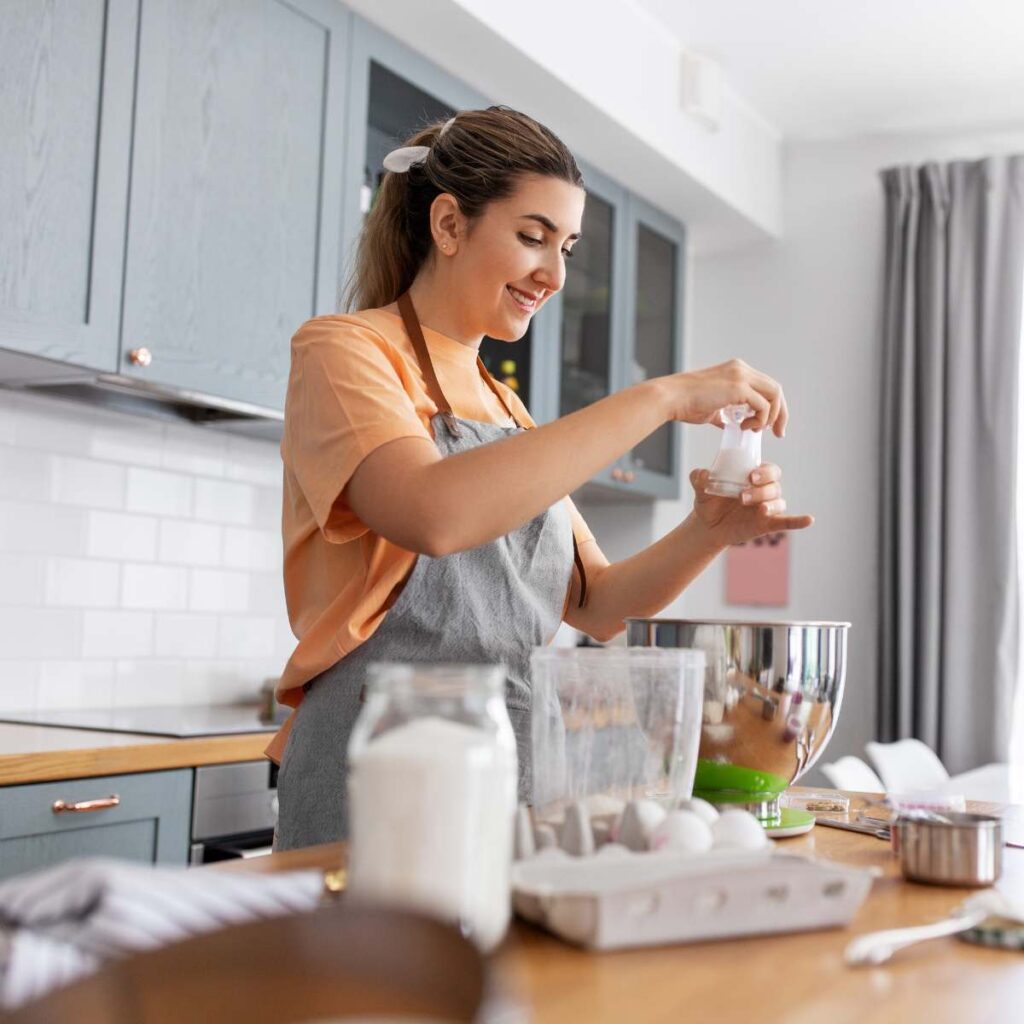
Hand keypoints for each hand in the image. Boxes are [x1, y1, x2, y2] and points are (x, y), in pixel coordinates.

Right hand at [658, 359, 787, 437]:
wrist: (671, 398)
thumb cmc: (684, 403)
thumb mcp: (712, 407)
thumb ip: (726, 413)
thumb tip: (733, 425)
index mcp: (736, 370)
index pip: (766, 386)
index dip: (773, 407)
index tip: (771, 426)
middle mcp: (741, 369)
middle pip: (776, 389)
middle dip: (780, 413)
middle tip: (778, 433)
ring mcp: (741, 376)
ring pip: (774, 394)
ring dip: (770, 416)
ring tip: (754, 429)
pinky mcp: (738, 387)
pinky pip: (763, 404)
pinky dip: (760, 419)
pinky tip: (745, 427)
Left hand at [690, 463, 812, 546]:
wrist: (707, 525)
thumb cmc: (709, 501)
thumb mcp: (701, 488)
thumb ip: (699, 477)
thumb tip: (701, 474)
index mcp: (753, 476)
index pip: (768, 469)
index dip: (764, 471)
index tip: (751, 475)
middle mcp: (764, 490)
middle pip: (774, 485)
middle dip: (762, 489)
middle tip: (743, 494)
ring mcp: (767, 507)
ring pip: (778, 502)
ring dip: (769, 504)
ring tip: (758, 510)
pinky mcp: (768, 524)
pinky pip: (788, 521)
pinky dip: (799, 521)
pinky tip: (809, 520)